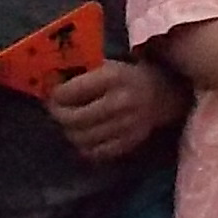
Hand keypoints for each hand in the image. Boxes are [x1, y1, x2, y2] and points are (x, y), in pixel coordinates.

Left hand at [45, 54, 184, 165]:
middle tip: (55, 112)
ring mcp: (126, 125)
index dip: (56, 96)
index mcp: (113, 77)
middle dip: (59, 116)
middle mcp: (119, 102)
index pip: (71, 92)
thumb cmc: (130, 75)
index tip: (52, 95)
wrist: (167, 93)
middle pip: (75, 119)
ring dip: (70, 132)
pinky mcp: (130, 142)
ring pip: (83, 139)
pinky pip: (97, 153)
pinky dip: (85, 147)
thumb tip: (51, 83)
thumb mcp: (108, 64)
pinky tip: (84, 137)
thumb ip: (83, 74)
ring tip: (69, 124)